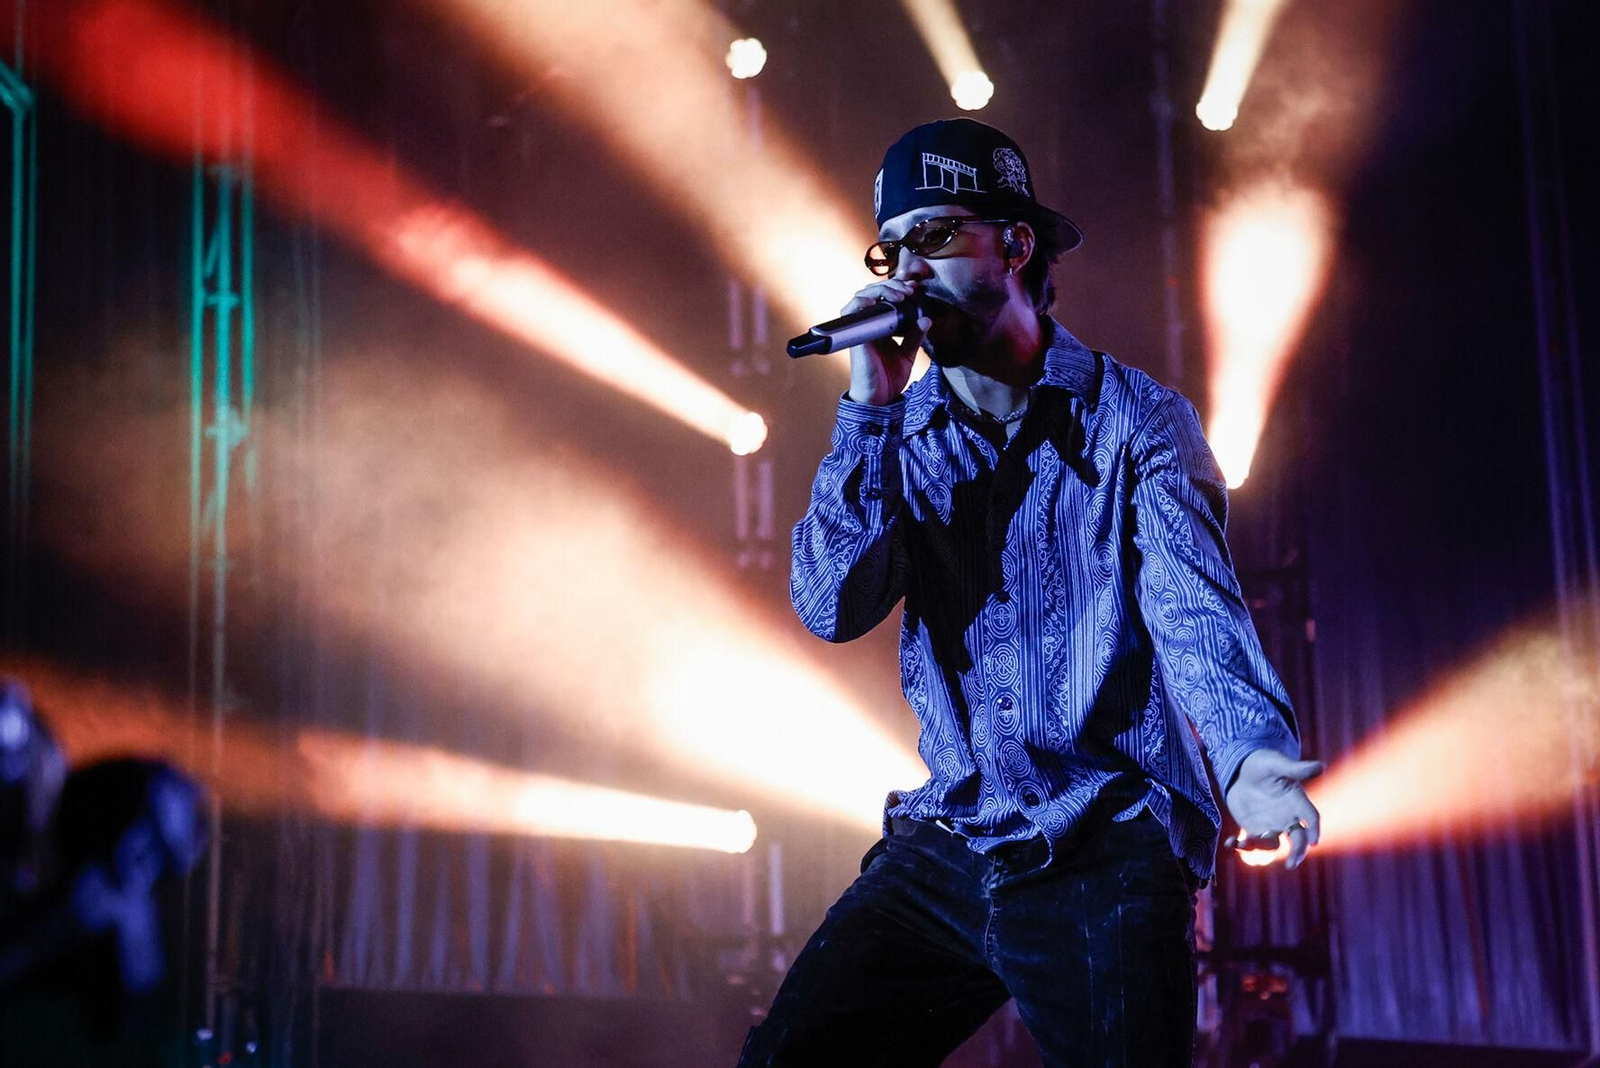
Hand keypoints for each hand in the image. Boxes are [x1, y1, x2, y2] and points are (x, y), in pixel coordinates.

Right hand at [841, 279, 931, 406]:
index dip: (897, 287)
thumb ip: (915, 336)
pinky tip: (874, 301)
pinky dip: (860, 302)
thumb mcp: (908, 353)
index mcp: (879, 326)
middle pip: (873, 291)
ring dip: (880, 290)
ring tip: (899, 294)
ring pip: (861, 296)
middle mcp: (867, 324)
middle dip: (892, 284)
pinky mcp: (854, 336)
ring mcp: (859, 329)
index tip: (914, 288)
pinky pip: (850, 312)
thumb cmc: (889, 378)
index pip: (884, 297)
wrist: (879, 398)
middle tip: (909, 289)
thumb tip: (927, 319)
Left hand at [1223, 748, 1324, 869]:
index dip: (1315, 829)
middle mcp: (1288, 818)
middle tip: (1291, 864)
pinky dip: (1241, 846)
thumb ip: (1297, 769)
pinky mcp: (1253, 829)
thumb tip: (1322, 766)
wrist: (1241, 769)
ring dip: (1261, 848)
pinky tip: (1230, 843)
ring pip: (1273, 845)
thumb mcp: (1277, 764)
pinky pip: (1251, 843)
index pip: (1312, 818)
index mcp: (1298, 802)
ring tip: (1245, 844)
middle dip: (1297, 853)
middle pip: (1298, 840)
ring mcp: (1271, 826)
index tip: (1314, 842)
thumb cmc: (1263, 764)